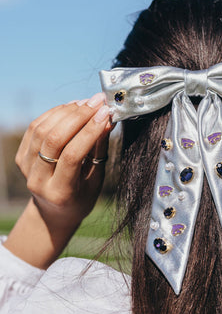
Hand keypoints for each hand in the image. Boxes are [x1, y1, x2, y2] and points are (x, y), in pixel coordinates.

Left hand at [4, 93, 113, 267]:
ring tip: (86, 103)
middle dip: (78, 116)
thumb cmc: (82, 197)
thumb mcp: (96, 179)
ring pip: (42, 129)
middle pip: (54, 139)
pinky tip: (71, 107)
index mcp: (60, 192)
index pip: (72, 155)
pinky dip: (54, 113)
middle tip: (97, 103)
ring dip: (66, 112)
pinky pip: (35, 127)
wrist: (54, 211)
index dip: (89, 131)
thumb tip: (107, 120)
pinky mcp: (21, 156)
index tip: (106, 113)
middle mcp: (38, 181)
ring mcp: (26, 168)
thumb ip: (99, 150)